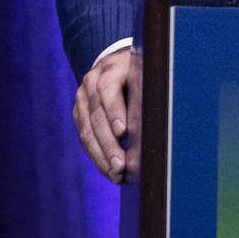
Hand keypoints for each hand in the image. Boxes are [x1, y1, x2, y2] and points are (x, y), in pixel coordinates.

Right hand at [72, 47, 140, 183]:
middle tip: (121, 165)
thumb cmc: (140, 72)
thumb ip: (148, 90)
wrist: (116, 63)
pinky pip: (85, 138)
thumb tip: (158, 120)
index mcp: (111, 68)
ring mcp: (82, 99)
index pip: (108, 88)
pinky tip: (109, 171)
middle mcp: (92, 82)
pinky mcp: (80, 114)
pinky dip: (97, 157)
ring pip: (87, 130)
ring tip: (116, 174)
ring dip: (102, 156)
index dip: (115, 110)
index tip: (123, 132)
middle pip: (97, 115)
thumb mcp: (146, 73)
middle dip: (109, 144)